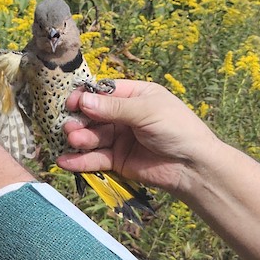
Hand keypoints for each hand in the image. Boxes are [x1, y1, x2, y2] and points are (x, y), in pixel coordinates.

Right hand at [57, 80, 222, 195]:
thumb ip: (114, 108)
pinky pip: (95, 159)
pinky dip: (80, 161)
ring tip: (73, 140)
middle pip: (94, 115)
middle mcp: (125, 116)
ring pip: (92, 137)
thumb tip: (84, 101)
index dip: (86, 97)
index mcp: (135, 96)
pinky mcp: (118, 161)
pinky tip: (65, 161)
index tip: (71, 103)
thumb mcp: (147, 111)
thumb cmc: (178, 129)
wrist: (193, 167)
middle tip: (70, 126)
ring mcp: (120, 138)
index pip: (104, 92)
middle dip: (80, 120)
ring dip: (79, 139)